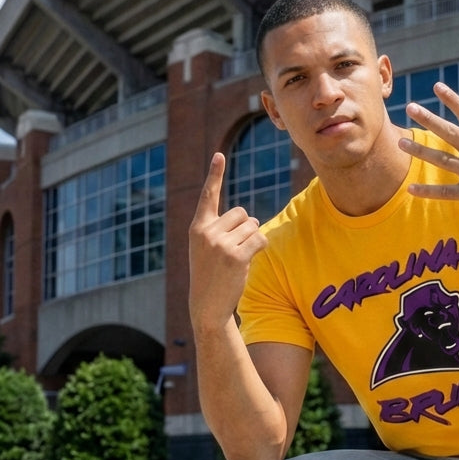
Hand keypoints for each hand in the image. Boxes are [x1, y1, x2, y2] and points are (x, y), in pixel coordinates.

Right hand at [188, 153, 267, 331]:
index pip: (209, 196)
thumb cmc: (211, 275)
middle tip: (235, 248)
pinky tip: (249, 261)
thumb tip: (250, 218)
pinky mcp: (236, 256)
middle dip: (246, 228)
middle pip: (242, 213)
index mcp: (198, 227)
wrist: (207, 304)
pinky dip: (260, 247)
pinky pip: (260, 240)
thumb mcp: (207, 248)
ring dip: (253, 239)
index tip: (219, 155)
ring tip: (239, 257)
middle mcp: (207, 232)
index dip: (215, 174)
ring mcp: (221, 244)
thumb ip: (220, 230)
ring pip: (253, 226)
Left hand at [399, 83, 458, 228]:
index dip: (453, 100)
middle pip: (451, 133)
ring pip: (443, 160)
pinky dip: (428, 192)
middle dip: (429, 119)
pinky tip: (411, 188)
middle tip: (411, 107)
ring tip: (401, 143)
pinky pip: (446, 194)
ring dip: (420, 152)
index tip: (437, 86)